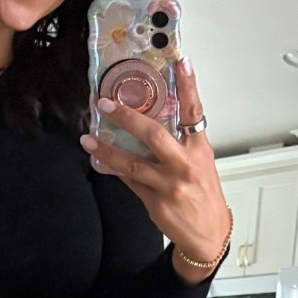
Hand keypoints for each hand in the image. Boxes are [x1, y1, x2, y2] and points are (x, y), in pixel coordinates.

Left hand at [79, 56, 230, 275]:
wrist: (208, 235)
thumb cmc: (204, 196)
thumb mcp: (200, 164)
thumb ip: (178, 144)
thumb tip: (149, 122)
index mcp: (199, 150)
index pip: (195, 112)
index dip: (188, 85)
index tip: (180, 61)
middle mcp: (185, 165)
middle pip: (154, 135)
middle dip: (127, 117)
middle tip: (106, 103)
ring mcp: (169, 185)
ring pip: (132, 163)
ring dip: (107, 149)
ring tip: (88, 137)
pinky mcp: (156, 203)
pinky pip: (130, 181)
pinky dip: (113, 169)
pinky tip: (99, 159)